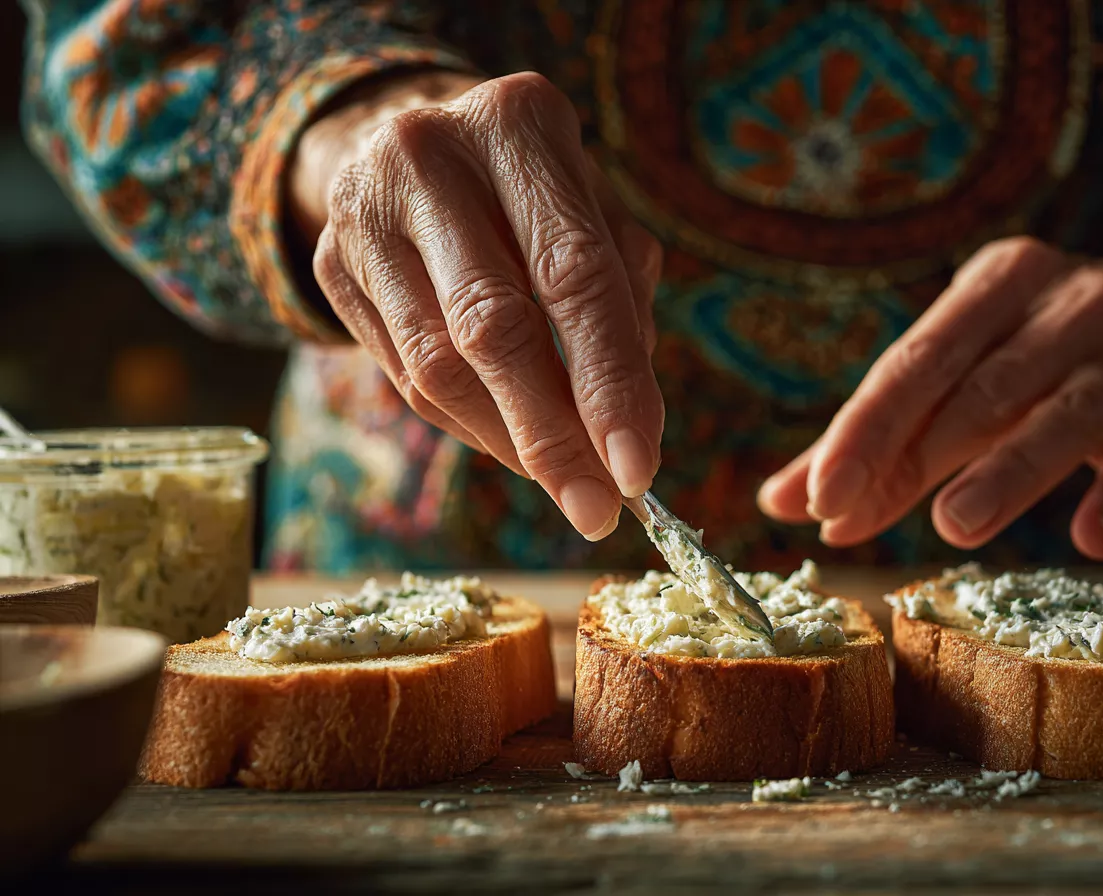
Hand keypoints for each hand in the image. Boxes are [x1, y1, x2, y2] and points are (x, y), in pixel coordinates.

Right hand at [288, 71, 664, 539]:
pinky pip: (403, 376)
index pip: (571, 274)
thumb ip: (623, 304)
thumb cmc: (535, 191)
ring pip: (435, 365)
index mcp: (517, 123)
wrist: (417, 143)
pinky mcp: (327, 263)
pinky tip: (512, 445)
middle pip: (491, 326)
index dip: (608, 381)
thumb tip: (628, 427)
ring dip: (508, 444)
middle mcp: (427, 154)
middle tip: (595, 508)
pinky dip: (469, 426)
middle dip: (552, 434)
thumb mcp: (596, 216)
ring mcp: (362, 209)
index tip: (638, 471)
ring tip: (564, 486)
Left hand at [758, 237, 1102, 559]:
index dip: (863, 430)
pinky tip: (1091, 540)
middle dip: (912, 456)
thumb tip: (777, 504)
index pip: (916, 362)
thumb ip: (872, 437)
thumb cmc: (1031, 352)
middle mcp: (1067, 303)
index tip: (817, 496)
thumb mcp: (958, 368)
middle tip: (851, 519)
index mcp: (998, 280)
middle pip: (979, 389)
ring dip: (1005, 473)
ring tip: (952, 527)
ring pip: (1061, 416)